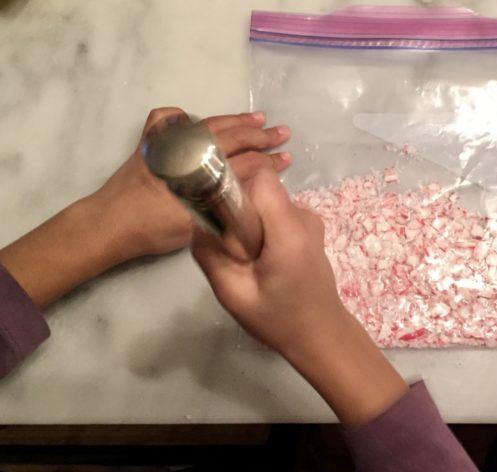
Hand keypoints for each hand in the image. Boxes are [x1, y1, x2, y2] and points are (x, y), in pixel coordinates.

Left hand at [83, 107, 292, 261]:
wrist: (110, 224)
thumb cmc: (154, 229)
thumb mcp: (198, 221)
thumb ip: (225, 201)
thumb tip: (250, 187)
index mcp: (201, 168)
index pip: (244, 160)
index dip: (268, 160)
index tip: (286, 157)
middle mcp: (187, 147)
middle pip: (231, 136)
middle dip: (259, 135)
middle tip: (282, 133)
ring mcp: (168, 141)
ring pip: (209, 125)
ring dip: (235, 122)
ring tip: (258, 118)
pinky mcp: (152, 144)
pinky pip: (169, 121)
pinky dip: (183, 118)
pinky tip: (193, 119)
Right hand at [191, 156, 408, 424]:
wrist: (321, 332)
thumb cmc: (278, 319)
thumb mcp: (233, 294)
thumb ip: (210, 253)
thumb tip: (199, 220)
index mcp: (290, 233)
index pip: (260, 179)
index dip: (234, 188)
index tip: (220, 217)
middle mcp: (304, 217)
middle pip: (260, 187)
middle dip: (237, 209)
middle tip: (233, 248)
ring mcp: (310, 219)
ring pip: (266, 200)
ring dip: (250, 220)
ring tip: (249, 258)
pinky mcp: (309, 225)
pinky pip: (275, 211)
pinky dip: (263, 227)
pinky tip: (264, 258)